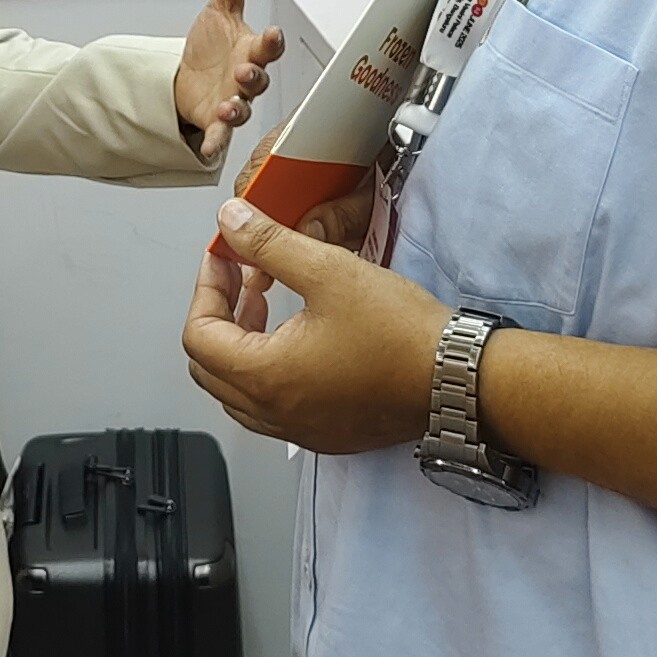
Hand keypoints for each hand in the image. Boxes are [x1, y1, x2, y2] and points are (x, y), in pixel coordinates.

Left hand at [173, 0, 284, 159]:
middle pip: (258, 80)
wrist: (186, 77)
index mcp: (251, 51)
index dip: (271, 42)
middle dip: (253, 77)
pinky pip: (219, 134)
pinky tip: (209, 148)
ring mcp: (232, 101)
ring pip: (243, 109)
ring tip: (227, 107)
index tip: (271, 34)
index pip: (268, 47)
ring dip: (237, 110)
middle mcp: (246, 78)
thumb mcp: (220, 9)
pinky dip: (216, 141)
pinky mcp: (214, 121)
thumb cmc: (212, 46)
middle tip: (245, 71)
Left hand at [182, 196, 445, 456]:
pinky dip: (267, 371)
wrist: (457, 379)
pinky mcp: (325, 434)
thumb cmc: (400, 332)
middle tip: (243, 277)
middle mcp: (274, 412)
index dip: (206, 288)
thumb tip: (231, 222)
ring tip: (267, 303)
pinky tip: (297, 339)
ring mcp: (299, 429)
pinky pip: (272, 408)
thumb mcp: (329, 271)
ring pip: (238, 391)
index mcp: (265, 376)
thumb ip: (270, 245)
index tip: (225, 257)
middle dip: (219, 315)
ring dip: (240, 344)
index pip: (199, 335)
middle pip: (210, 367)